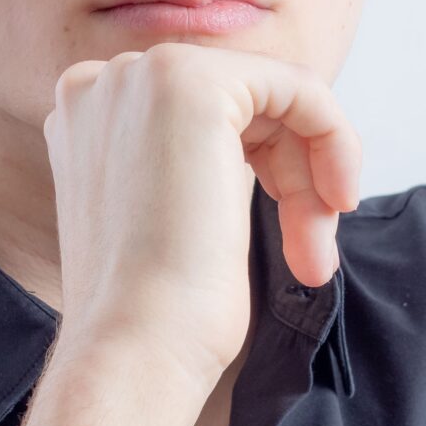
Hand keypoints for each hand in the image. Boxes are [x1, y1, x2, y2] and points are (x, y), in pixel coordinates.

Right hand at [42, 43, 360, 398]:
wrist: (134, 349)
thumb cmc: (153, 312)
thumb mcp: (162, 215)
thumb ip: (184, 162)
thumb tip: (248, 145)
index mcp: (89, 116)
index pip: (204, 113)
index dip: (260, 167)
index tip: (292, 236)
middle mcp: (104, 83)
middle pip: (241, 102)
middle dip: (290, 172)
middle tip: (311, 251)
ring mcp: (143, 76)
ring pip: (273, 96)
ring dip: (308, 174)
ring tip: (316, 251)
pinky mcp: (194, 85)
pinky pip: (299, 86)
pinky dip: (333, 138)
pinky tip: (337, 200)